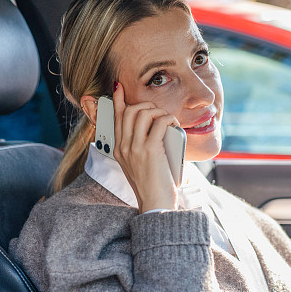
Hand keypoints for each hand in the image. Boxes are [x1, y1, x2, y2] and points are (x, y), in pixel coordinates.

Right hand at [111, 82, 179, 212]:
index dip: (117, 100)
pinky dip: (169, 119)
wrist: (155, 204)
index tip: (118, 87)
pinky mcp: (149, 150)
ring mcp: (134, 148)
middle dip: (146, 106)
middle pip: (129, 111)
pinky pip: (160, 122)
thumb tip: (156, 128)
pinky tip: (175, 125)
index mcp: (118, 150)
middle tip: (159, 113)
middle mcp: (123, 147)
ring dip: (159, 111)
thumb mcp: (140, 165)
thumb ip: (141, 147)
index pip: (115, 118)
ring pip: (142, 113)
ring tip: (169, 121)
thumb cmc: (153, 186)